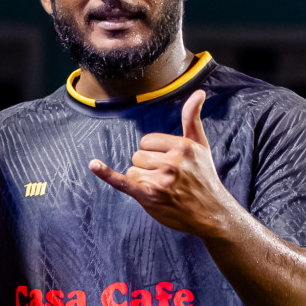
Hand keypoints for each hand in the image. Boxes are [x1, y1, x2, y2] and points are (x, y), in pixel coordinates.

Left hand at [89, 90, 236, 235]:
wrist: (212, 214)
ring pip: (132, 171)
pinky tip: (94, 165)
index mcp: (182, 147)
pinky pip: (122, 181)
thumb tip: (198, 92)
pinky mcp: (148, 196)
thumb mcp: (200, 146)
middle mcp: (171, 162)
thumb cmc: (203, 178)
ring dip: (143, 180)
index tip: (171, 164)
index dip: (155, 153)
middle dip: (148, 167)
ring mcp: (160, 180)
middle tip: (170, 179)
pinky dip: (106, 174)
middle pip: (137, 155)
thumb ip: (192, 118)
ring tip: (164, 189)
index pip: (147, 141)